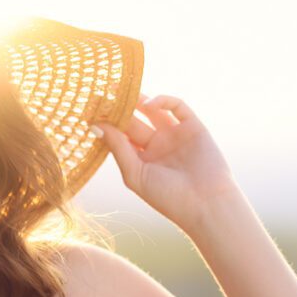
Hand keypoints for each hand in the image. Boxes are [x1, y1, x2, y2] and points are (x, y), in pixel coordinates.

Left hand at [91, 93, 240, 233]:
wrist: (206, 205)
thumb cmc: (168, 197)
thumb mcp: (135, 174)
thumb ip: (117, 148)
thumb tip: (95, 125)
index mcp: (141, 159)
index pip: (120, 136)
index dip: (107, 124)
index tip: (90, 111)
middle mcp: (157, 145)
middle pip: (134, 121)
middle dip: (120, 109)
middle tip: (104, 94)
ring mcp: (175, 135)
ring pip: (154, 110)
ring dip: (139, 100)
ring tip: (122, 92)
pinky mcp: (193, 127)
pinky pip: (177, 107)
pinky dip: (163, 100)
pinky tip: (148, 104)